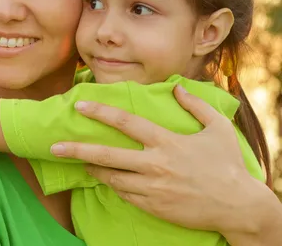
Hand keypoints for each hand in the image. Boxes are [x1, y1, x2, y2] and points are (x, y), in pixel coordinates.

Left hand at [50, 85, 262, 234]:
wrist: (238, 206)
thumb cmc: (227, 165)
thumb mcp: (217, 128)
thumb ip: (195, 104)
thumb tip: (176, 87)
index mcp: (166, 142)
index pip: (126, 123)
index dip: (100, 112)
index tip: (79, 106)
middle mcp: (154, 165)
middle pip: (107, 155)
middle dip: (77, 150)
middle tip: (55, 146)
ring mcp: (151, 188)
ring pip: (111, 178)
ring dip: (93, 169)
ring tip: (80, 162)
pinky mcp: (153, 206)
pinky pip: (124, 194)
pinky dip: (113, 185)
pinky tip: (106, 179)